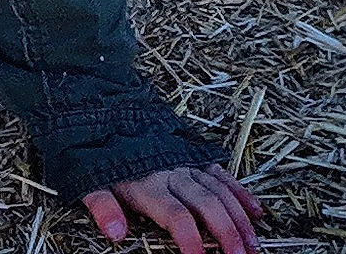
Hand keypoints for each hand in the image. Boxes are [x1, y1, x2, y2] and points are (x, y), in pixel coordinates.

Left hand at [81, 164, 264, 252]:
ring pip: (220, 191)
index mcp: (148, 183)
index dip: (190, 239)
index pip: (176, 215)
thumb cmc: (96, 148)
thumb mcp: (89, 177)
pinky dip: (241, 192)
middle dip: (227, 233)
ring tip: (254, 245)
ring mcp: (186, 162)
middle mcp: (172, 172)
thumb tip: (116, 233)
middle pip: (207, 205)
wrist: (103, 105)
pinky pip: (222, 174)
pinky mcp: (194, 153)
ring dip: (240, 219)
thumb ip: (102, 205)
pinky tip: (256, 211)